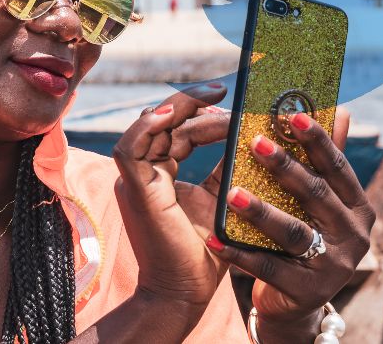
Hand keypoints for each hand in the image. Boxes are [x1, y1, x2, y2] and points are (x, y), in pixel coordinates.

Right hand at [110, 84, 229, 325]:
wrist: (186, 293)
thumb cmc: (205, 252)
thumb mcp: (221, 197)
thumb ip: (227, 165)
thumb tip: (251, 131)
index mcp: (159, 175)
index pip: (176, 131)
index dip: (199, 112)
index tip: (228, 100)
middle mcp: (143, 174)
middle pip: (162, 123)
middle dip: (192, 103)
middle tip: (223, 90)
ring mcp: (136, 181)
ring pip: (148, 127)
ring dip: (178, 108)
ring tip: (211, 96)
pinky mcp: (136, 191)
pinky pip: (131, 148)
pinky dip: (148, 127)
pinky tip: (173, 114)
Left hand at [201, 108, 374, 341]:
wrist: (294, 301)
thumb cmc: (302, 237)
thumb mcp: (316, 203)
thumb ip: (323, 161)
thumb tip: (340, 108)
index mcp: (358, 207)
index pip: (337, 166)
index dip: (316, 139)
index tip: (291, 114)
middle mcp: (354, 235)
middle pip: (316, 194)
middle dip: (284, 166)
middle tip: (253, 142)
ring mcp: (334, 266)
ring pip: (293, 232)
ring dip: (260, 211)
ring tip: (231, 193)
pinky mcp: (308, 292)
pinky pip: (268, 268)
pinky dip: (238, 253)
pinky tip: (214, 238)